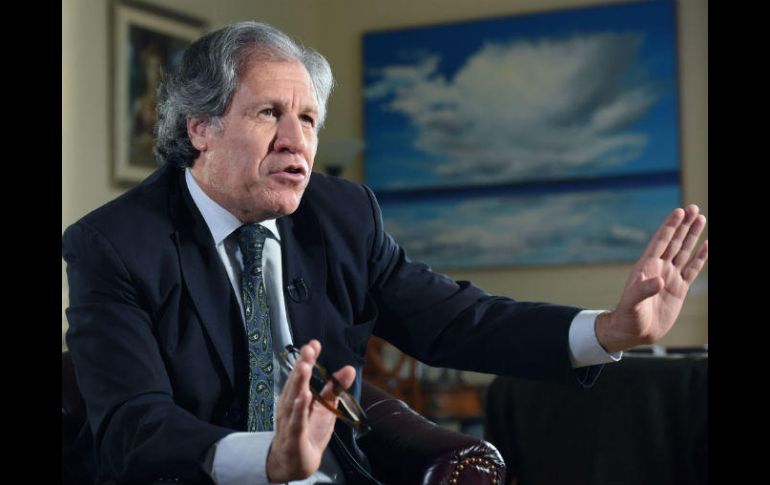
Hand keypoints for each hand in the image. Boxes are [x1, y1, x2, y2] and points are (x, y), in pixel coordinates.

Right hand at [266, 340, 355, 482]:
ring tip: (304, 366)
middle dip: (302, 365)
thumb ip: (334, 389)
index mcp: (297, 396)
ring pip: (293, 399)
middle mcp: (290, 406)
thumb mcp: (326, 409)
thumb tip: (349, 369)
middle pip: (296, 383)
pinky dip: (299, 409)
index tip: (314, 344)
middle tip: (308, 349)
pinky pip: (296, 421)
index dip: (308, 359)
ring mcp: (290, 421)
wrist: (295, 463)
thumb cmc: (308, 432)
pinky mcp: (294, 437)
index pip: (302, 374)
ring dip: (299, 382)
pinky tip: (303, 396)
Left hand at [596, 205, 707, 352]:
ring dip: (692, 236)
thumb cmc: (628, 317)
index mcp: (646, 268)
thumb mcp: (632, 304)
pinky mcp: (679, 289)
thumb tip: (659, 280)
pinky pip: (692, 270)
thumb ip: (643, 291)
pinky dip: (700, 258)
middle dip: (684, 225)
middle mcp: (659, 269)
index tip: (679, 211)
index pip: (660, 242)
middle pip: (674, 242)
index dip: (670, 227)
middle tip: (694, 207)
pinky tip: (707, 245)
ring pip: (684, 252)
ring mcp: (670, 277)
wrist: (634, 332)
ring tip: (701, 218)